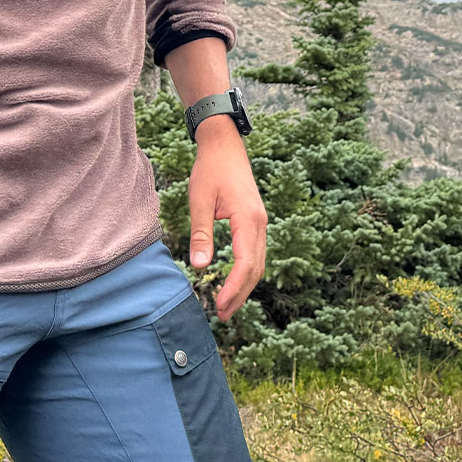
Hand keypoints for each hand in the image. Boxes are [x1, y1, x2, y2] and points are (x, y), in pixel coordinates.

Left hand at [187, 120, 267, 319]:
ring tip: (226, 305)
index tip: (219, 306)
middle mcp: (260, 223)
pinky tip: (234, 281)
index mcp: (248, 219)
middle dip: (240, 294)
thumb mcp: (200, 201)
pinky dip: (247, 271)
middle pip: (256, 268)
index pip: (245, 263)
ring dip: (244, 286)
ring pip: (258, 262)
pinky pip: (256, 253)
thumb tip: (200, 267)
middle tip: (222, 315)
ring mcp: (261, 222)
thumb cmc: (210, 169)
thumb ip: (201, 234)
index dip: (233, 288)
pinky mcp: (256, 221)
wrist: (224, 145)